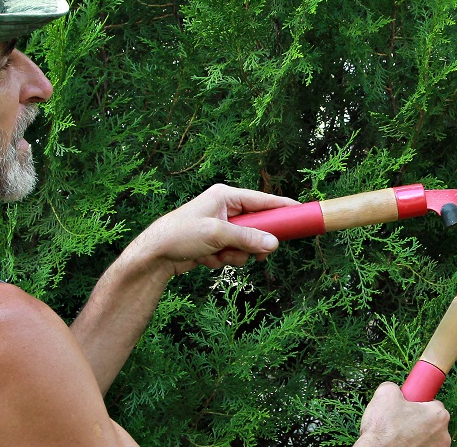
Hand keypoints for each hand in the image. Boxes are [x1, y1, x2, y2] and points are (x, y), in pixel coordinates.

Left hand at [130, 184, 298, 275]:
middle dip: (251, 242)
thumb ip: (247, 238)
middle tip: (254, 253)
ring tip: (217, 256)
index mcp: (225, 196)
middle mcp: (225, 208)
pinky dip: (223, 260)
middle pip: (256, 226)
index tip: (302, 212)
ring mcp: (221, 226)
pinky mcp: (216, 242)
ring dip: (235, 255)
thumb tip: (274, 243)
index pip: (262, 200)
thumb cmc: (180, 235)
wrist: (155, 255)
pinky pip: (233, 253)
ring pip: (246, 243)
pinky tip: (206, 260)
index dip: (282, 207)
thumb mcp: (217, 235)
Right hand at [356, 382, 450, 445]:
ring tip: (399, 435)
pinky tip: (401, 444)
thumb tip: (395, 390)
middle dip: (418, 419)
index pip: (433, 403)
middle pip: (432, 421)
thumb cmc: (383, 428)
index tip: (409, 406)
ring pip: (428, 436)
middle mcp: (443, 434)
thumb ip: (395, 387)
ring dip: (417, 434)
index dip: (418, 403)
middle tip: (401, 420)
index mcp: (438, 415)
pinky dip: (414, 445)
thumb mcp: (385, 393)